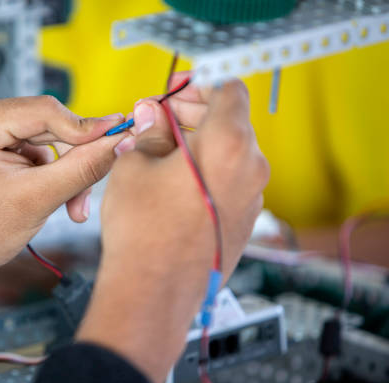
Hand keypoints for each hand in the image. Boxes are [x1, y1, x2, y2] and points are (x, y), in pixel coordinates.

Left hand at [0, 94, 126, 322]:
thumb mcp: (36, 200)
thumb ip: (83, 168)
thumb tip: (120, 141)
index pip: (48, 111)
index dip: (89, 129)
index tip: (124, 136)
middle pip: (50, 124)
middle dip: (74, 161)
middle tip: (91, 193)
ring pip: (48, 138)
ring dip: (65, 172)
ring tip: (71, 208)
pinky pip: (37, 147)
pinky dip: (51, 173)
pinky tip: (53, 199)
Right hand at [77, 75, 269, 382]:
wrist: (154, 291)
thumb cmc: (142, 228)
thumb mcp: (136, 164)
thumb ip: (151, 130)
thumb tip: (153, 114)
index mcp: (229, 143)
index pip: (229, 89)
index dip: (199, 84)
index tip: (174, 92)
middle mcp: (251, 169)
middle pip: (231, 120)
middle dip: (194, 112)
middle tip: (158, 120)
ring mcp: (253, 198)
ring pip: (230, 153)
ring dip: (199, 143)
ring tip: (161, 153)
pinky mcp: (245, 221)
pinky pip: (231, 181)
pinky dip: (207, 172)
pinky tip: (175, 183)